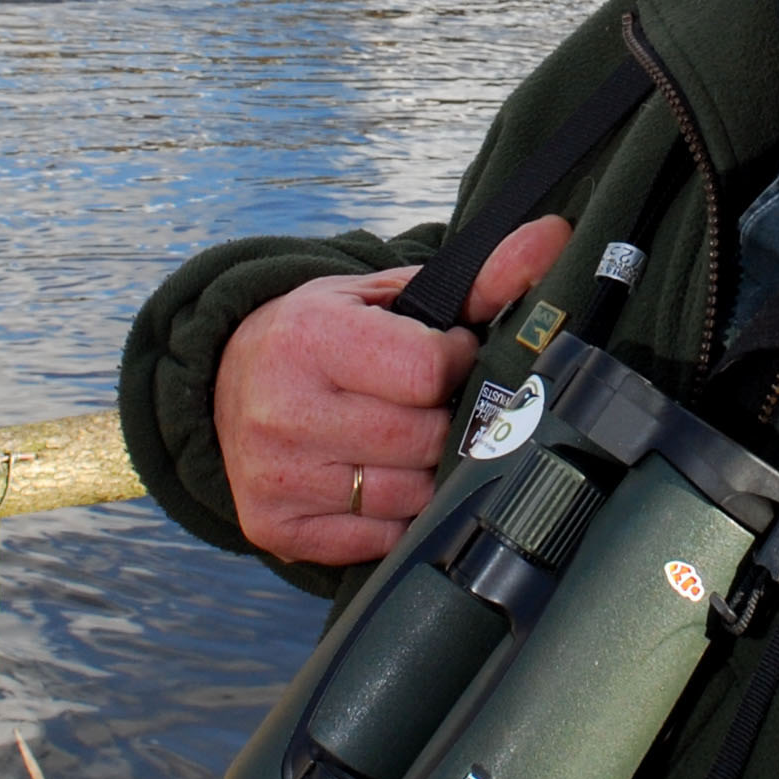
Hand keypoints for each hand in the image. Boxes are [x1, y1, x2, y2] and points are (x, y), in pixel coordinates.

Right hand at [217, 216, 573, 565]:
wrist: (223, 385)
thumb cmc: (320, 337)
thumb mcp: (385, 297)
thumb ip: (478, 279)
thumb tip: (555, 239)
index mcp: (309, 338)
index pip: (426, 370)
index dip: (454, 364)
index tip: (444, 356)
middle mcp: (284, 410)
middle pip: (423, 439)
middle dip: (447, 422)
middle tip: (430, 404)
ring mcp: (277, 476)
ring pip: (409, 496)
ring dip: (428, 472)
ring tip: (407, 439)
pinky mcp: (277, 527)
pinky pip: (380, 539)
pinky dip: (398, 515)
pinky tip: (380, 479)